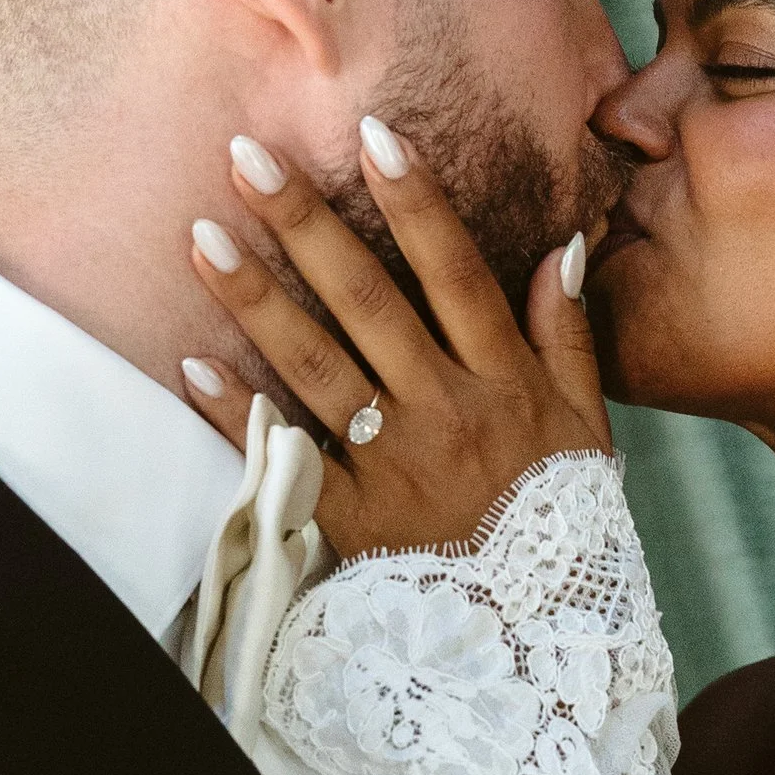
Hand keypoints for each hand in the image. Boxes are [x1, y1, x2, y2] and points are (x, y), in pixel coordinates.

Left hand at [179, 123, 609, 558]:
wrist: (538, 640)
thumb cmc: (561, 523)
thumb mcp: (587, 427)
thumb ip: (570, 335)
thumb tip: (560, 245)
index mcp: (504, 380)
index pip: (456, 272)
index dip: (417, 202)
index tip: (373, 134)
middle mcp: (446, 410)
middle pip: (368, 301)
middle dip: (306, 224)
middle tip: (247, 156)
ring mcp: (394, 464)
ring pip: (316, 366)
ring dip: (254, 299)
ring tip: (200, 235)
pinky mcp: (351, 519)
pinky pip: (284, 456)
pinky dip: (236, 414)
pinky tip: (187, 364)